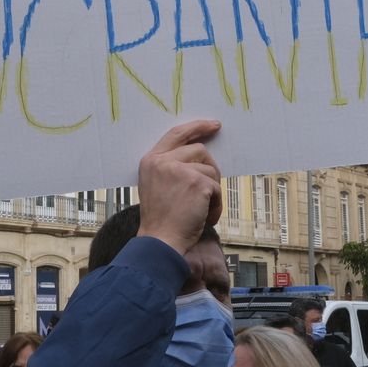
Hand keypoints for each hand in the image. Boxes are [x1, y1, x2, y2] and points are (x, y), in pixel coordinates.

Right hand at [136, 120, 222, 255]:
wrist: (160, 241)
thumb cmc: (161, 220)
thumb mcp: (155, 185)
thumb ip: (171, 167)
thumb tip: (201, 155)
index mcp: (151, 160)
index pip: (177, 134)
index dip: (197, 127)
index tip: (213, 125)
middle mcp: (163, 161)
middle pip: (199, 150)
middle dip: (209, 169)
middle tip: (210, 190)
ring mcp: (180, 170)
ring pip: (211, 170)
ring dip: (212, 192)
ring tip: (200, 210)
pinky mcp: (197, 182)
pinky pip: (217, 188)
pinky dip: (216, 205)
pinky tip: (205, 217)